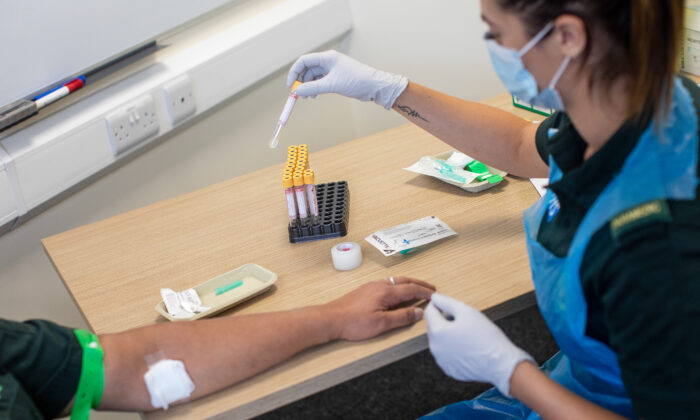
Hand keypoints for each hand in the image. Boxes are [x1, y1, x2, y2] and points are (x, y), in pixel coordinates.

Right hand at [287, 50, 407, 108]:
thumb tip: (297, 91)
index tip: (291, 85)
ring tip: (308, 97)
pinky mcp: (336, 78)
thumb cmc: (356, 81)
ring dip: (308, 86)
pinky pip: (321, 82)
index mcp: (327, 58)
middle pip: (307, 69)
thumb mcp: (332, 85)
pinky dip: (316, 89)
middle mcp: (329, 62)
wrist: (374, 86)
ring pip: (314, 77)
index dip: (295, 72)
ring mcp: (333, 70)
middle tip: (299, 94)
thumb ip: (313, 88)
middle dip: (301, 81)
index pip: (304, 61)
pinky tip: (315, 96)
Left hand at [323, 277, 435, 340]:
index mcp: (386, 292)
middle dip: (419, 284)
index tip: (435, 295)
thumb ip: (401, 317)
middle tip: (431, 288)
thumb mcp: (381, 324)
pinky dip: (397, 286)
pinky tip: (396, 292)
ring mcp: (371, 286)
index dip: (425, 292)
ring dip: (408, 283)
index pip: (411, 289)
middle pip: (404, 281)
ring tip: (417, 289)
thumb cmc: (354, 323)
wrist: (330, 319)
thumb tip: (419, 312)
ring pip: (395, 281)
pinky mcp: (364, 290)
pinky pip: (386, 283)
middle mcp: (379, 285)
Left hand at [425, 293, 533, 396]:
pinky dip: (453, 348)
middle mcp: (435, 348)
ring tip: (467, 334)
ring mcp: (441, 360)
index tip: (449, 305)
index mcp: (437, 332)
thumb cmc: (486, 337)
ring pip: (440, 341)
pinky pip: (446, 354)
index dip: (438, 305)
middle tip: (463, 321)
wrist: (500, 363)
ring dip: (448, 335)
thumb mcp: (467, 311)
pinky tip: (467, 346)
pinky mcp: (449, 369)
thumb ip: (447, 302)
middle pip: (434, 327)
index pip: (429, 312)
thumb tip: (435, 298)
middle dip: (444, 320)